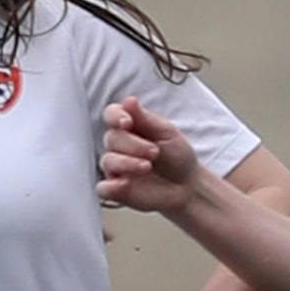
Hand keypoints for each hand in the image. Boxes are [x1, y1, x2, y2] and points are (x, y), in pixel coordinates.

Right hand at [98, 97, 202, 213]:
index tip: (127, 122)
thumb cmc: (177, 157)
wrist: (187, 186)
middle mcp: (119, 146)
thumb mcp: (166, 133)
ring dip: (126, 163)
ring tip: (147, 167)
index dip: (115, 116)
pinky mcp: (116, 190)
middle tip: (154, 152)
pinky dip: (110, 186)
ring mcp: (116, 168)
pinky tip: (124, 183)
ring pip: (107, 161)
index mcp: (129, 127)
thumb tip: (128, 100)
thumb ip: (145, 119)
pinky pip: (103, 188)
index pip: (111, 114)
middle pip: (111, 138)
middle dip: (133, 144)